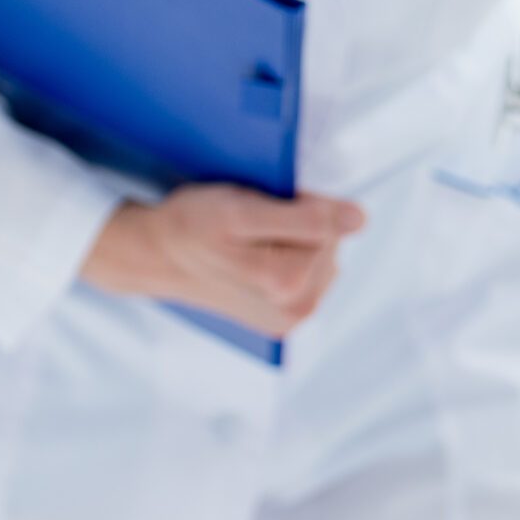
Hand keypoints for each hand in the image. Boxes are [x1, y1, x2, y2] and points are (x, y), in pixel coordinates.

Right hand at [81, 184, 366, 337]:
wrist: (160, 256)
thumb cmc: (192, 226)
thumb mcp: (240, 209)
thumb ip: (304, 216)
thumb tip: (359, 219)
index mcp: (288, 282)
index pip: (328, 222)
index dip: (298, 202)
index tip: (260, 206)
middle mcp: (298, 308)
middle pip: (330, 242)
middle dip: (298, 223)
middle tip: (251, 224)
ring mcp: (295, 316)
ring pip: (324, 255)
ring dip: (296, 240)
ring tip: (253, 242)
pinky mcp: (290, 317)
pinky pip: (313, 271)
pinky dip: (293, 256)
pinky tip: (261, 257)